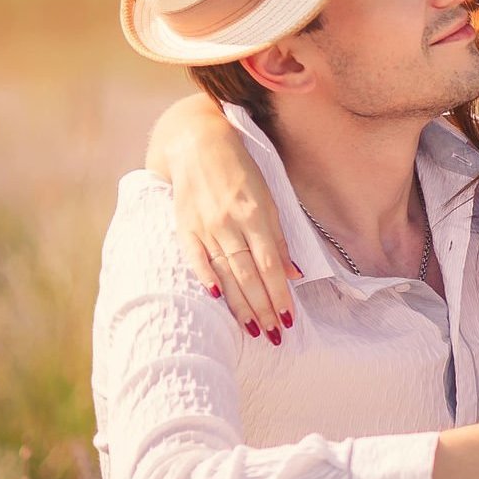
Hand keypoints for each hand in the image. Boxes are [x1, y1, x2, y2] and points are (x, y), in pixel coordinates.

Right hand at [162, 112, 298, 340]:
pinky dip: (206, 278)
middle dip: (263, 309)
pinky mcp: (184, 226)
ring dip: (240, 304)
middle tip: (274, 336)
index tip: (289, 319)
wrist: (197, 143)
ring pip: (225, 273)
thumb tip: (293, 274)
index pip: (271, 266)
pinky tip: (217, 299)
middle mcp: (230, 224)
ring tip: (252, 329)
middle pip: (249, 275)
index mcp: (255, 215)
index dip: (280, 295)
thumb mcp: (268, 198)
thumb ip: (278, 237)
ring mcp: (205, 226)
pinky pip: (195, 258)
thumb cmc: (241, 170)